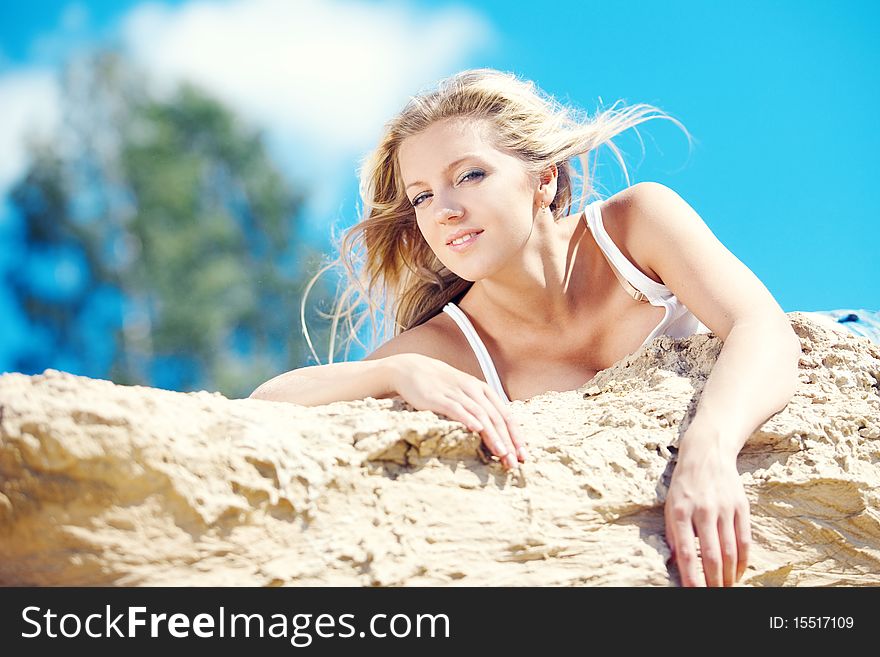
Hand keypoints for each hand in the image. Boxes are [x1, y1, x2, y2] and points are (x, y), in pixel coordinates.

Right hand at [387, 353, 526, 469]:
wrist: (413, 369)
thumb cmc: (442, 385)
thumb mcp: (466, 393)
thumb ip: (481, 408)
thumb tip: (496, 432)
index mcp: (483, 390)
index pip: (506, 415)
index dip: (516, 436)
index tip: (523, 455)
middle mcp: (473, 390)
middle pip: (496, 418)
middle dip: (507, 441)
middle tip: (514, 462)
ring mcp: (457, 393)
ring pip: (480, 416)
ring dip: (493, 436)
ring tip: (501, 453)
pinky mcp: (438, 398)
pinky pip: (456, 409)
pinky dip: (468, 419)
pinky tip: (477, 430)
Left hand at [664, 446, 750, 586]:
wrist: (707, 453)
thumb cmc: (684, 484)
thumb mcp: (670, 505)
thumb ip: (673, 533)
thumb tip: (677, 562)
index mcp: (681, 512)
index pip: (688, 552)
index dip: (692, 577)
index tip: (694, 593)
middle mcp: (703, 511)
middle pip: (713, 556)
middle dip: (714, 582)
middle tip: (714, 596)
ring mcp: (724, 508)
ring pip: (730, 551)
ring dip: (730, 576)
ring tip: (726, 588)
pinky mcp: (741, 507)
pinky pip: (744, 540)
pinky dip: (742, 561)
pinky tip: (738, 572)